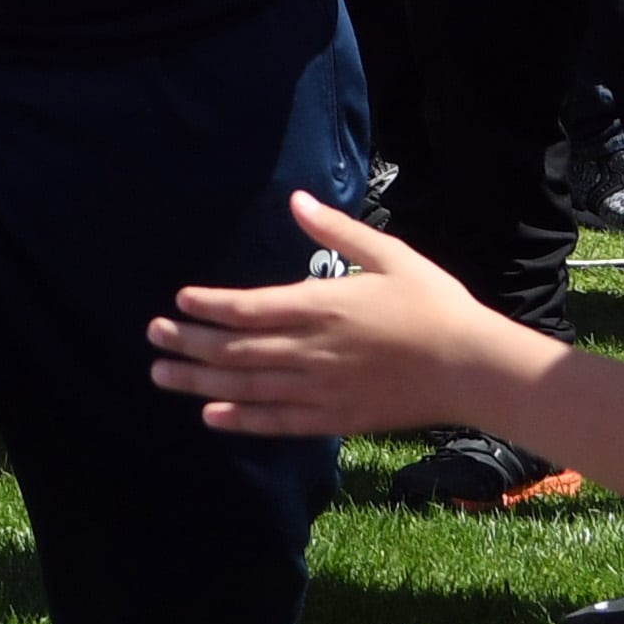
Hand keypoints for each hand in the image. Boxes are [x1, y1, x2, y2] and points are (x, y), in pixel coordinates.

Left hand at [146, 197, 535, 437]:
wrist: (470, 368)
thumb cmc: (434, 304)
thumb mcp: (389, 254)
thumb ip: (336, 230)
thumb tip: (296, 200)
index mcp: (321, 306)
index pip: (247, 308)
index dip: (208, 305)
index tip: (180, 300)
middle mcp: (311, 351)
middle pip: (235, 349)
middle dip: (189, 342)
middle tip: (154, 335)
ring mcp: (320, 390)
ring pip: (246, 387)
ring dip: (199, 383)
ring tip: (162, 376)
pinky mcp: (334, 419)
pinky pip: (277, 422)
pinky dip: (241, 420)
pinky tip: (212, 418)